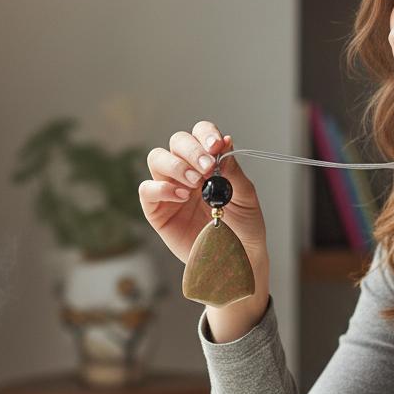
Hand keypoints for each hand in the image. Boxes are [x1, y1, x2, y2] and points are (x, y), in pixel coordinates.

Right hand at [140, 121, 269, 269]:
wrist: (237, 259)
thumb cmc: (244, 227)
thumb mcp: (246, 197)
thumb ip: (233, 171)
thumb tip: (224, 143)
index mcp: (209, 162)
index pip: (200, 134)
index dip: (205, 135)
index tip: (216, 146)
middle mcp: (187, 171)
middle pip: (177, 142)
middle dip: (191, 150)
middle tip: (207, 168)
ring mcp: (170, 189)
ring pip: (157, 158)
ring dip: (176, 166)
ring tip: (195, 184)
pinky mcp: (157, 210)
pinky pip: (147, 189)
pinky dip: (161, 188)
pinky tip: (182, 197)